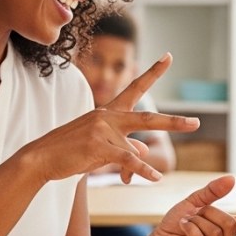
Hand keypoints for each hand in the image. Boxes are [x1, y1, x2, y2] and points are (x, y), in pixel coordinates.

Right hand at [18, 53, 199, 183]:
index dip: (153, 73)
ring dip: (142, 168)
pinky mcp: (99, 147)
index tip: (168, 57)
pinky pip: (128, 160)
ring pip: (134, 150)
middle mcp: (107, 116)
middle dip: (173, 122)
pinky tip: (154, 178)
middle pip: (147, 117)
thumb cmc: (70, 151)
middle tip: (196, 122)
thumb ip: (123, 147)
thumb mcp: (99, 146)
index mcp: (108, 112)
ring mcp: (103, 130)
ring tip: (157, 177)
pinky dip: (142, 171)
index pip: (135, 88)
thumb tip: (141, 152)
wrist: (40, 157)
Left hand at [139, 175, 235, 235]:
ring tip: (185, 224)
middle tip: (191, 216)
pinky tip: (182, 228)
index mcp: (226, 229)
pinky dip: (190, 229)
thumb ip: (211, 192)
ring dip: (195, 222)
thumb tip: (232, 179)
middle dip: (206, 213)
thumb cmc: (175, 223)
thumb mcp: (192, 202)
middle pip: (228, 223)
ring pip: (214, 232)